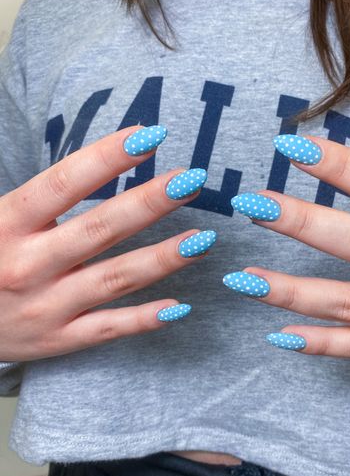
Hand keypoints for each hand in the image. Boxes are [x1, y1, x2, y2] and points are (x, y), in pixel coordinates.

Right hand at [0, 125, 214, 361]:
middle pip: (100, 228)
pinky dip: (143, 320)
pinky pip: (107, 328)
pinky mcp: (56, 340)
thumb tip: (100, 158)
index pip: (63, 183)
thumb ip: (38, 196)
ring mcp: (43, 306)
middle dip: (150, 202)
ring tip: (203, 239)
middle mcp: (25, 265)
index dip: (108, 158)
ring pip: (114, 279)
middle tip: (192, 179)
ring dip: (163, 258)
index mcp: (5, 223)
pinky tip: (179, 306)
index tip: (150, 136)